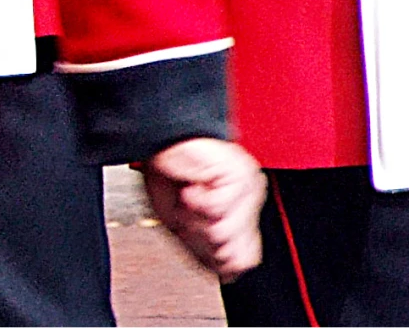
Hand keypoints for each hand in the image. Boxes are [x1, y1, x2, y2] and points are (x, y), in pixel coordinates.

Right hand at [142, 136, 265, 279]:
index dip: (212, 257)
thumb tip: (229, 271)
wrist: (159, 137)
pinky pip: (217, 210)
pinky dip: (194, 200)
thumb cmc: (166, 172)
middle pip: (232, 255)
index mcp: (240, 213)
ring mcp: (248, 190)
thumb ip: (206, 251)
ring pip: (223, 235)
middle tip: (187, 211)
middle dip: (199, 238)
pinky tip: (191, 185)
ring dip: (193, 218)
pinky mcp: (239, 176)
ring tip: (188, 195)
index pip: (242, 259)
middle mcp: (249, 203)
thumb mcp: (181, 224)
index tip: (193, 235)